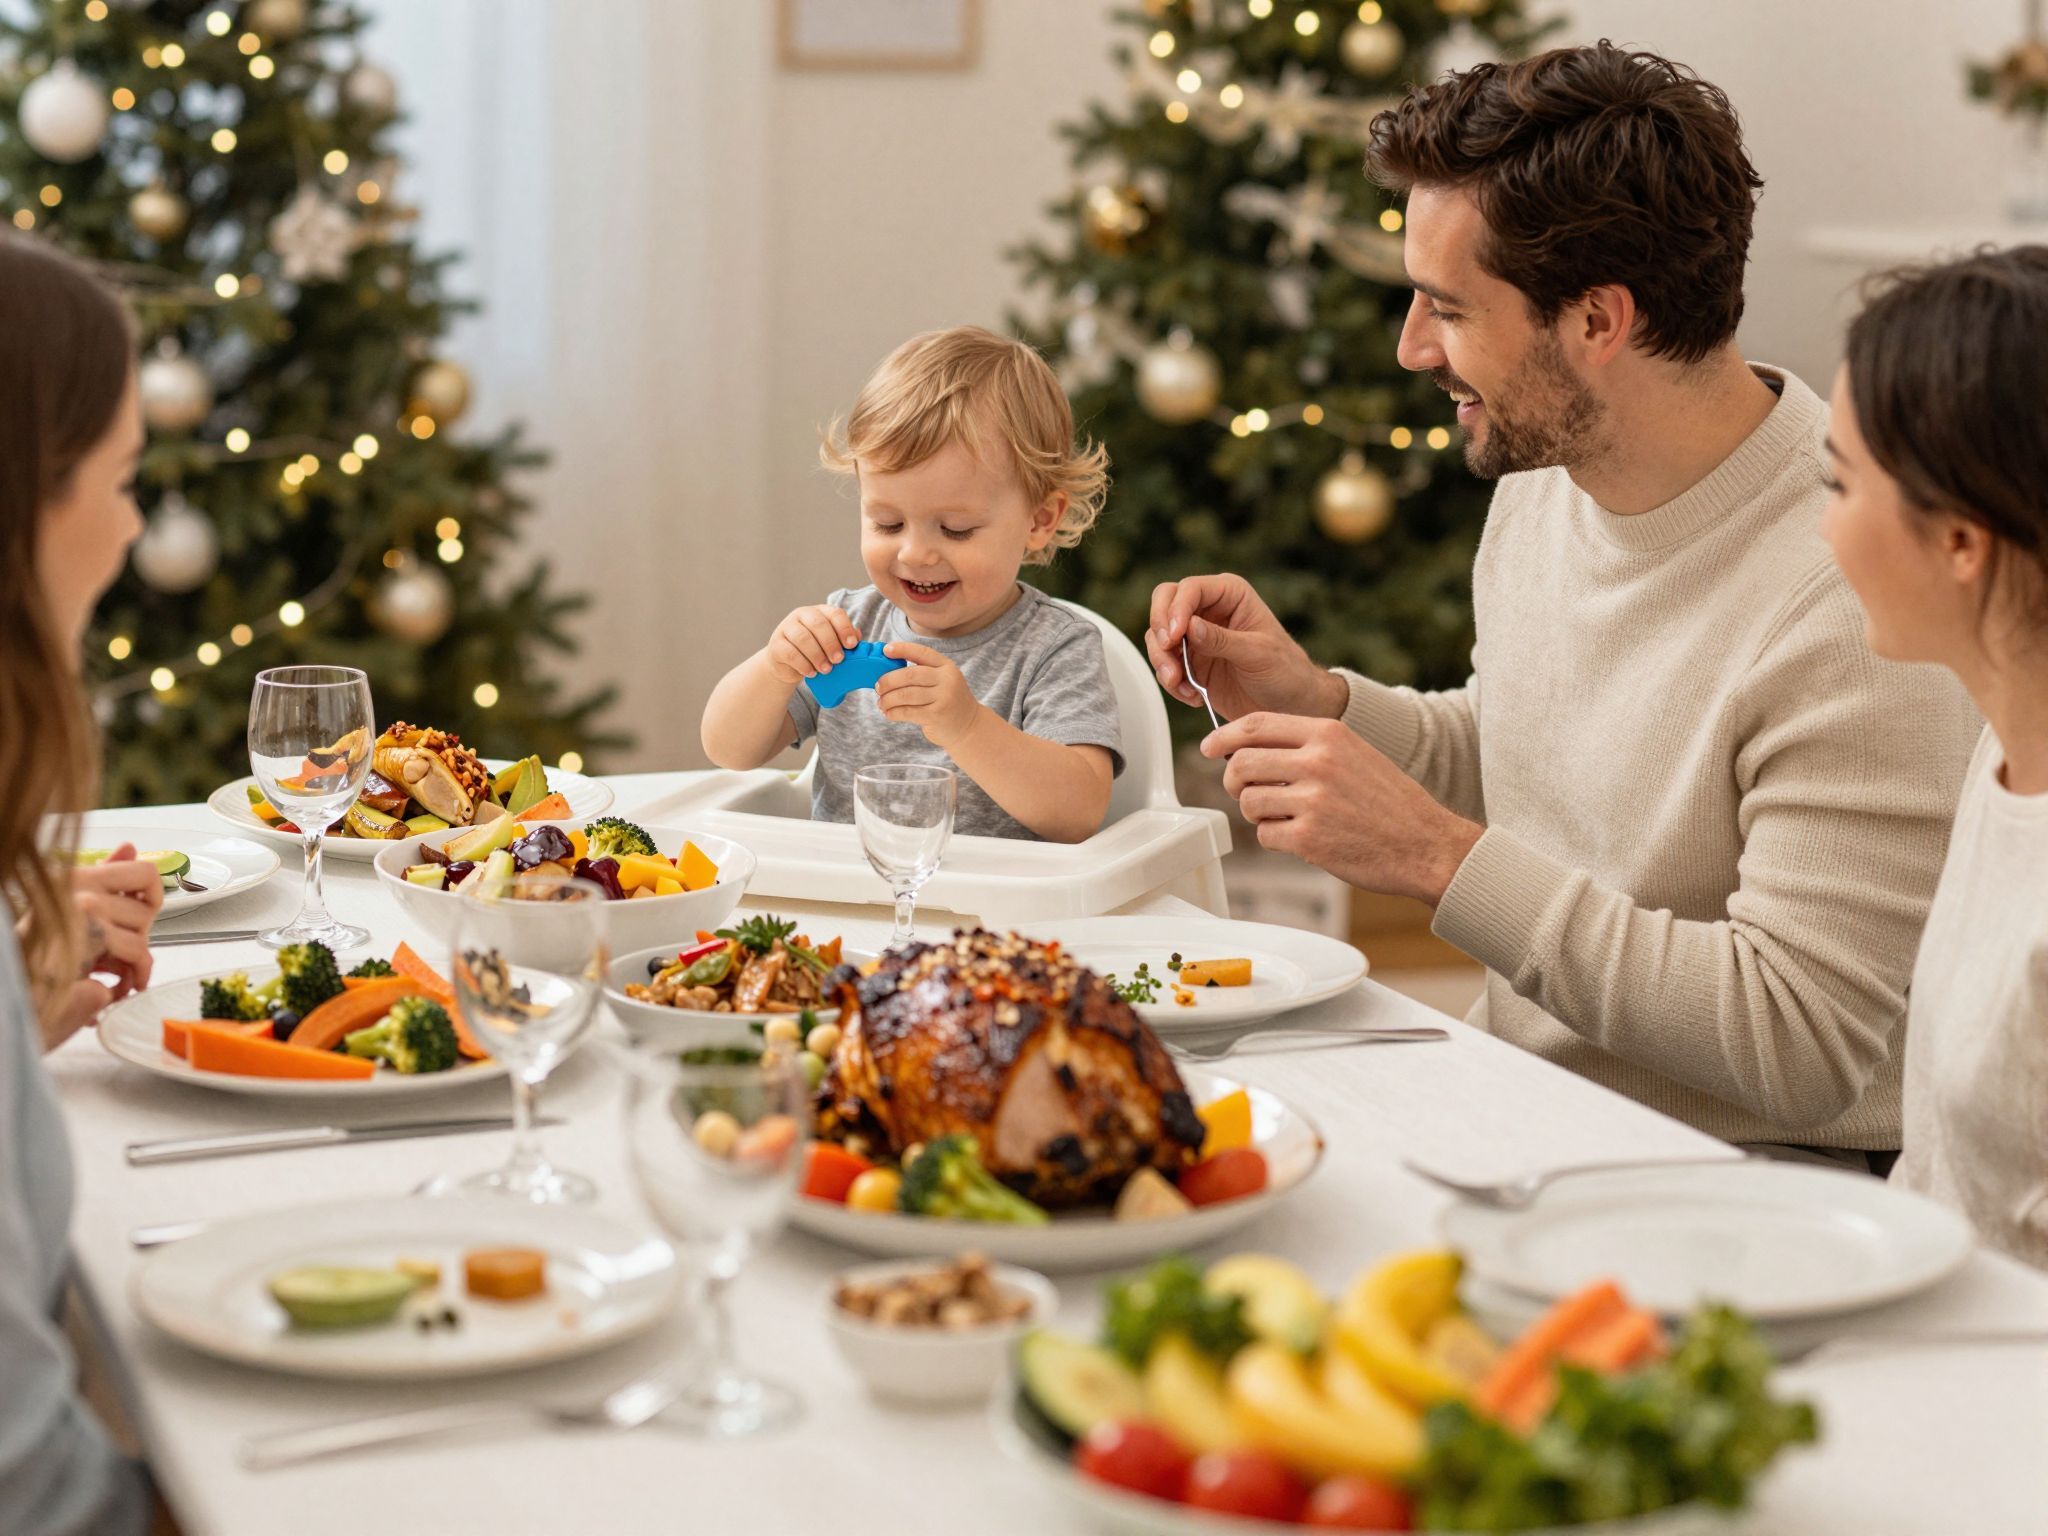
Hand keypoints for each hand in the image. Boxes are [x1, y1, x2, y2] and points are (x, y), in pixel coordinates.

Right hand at [42, 843, 160, 1048]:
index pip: (145, 872)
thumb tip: (130, 846)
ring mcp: (83, 910)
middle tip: (113, 958)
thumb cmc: (38, 959)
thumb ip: (103, 880)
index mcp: (76, 878)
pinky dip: (130, 979)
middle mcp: (79, 889)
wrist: (13, 992)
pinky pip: (137, 954)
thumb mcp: (71, 913)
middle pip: (148, 911)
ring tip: (109, 979)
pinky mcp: (87, 937)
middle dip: (138, 940)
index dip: (152, 899)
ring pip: (142, 936)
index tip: (142, 920)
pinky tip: (112, 990)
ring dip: (133, 965)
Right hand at [765, 604, 857, 685]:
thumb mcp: (832, 645)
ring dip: (817, 656)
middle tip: (839, 660)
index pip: (835, 613)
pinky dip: (803, 665)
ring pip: (803, 638)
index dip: (845, 628)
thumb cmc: (815, 651)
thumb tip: (857, 638)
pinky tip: (811, 673)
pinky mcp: (776, 644)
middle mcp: (802, 615)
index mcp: (820, 612)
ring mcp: (786, 628)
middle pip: (818, 624)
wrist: (788, 664)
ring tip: (826, 669)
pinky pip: (790, 653)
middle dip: (831, 643)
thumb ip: (844, 640)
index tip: (851, 645)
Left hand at [877, 642, 986, 750]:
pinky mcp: (937, 716)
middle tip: (878, 687)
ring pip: (906, 694)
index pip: (921, 652)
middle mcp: (947, 679)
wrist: (968, 725)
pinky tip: (888, 713)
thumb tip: (886, 669)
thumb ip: (921, 673)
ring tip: (881, 703)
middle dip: (888, 680)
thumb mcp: (942, 681)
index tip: (886, 650)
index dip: (902, 649)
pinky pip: (908, 712)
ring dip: (888, 699)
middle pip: (910, 674)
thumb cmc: (947, 701)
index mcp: (946, 666)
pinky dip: (894, 712)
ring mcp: (943, 698)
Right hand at [1147, 574, 1348, 722]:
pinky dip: (1170, 681)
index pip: (1190, 588)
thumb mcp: (1258, 654)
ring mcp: (1195, 635)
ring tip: (1181, 685)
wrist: (1288, 705)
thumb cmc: (1285, 672)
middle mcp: (1208, 609)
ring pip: (1157, 636)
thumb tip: (1189, 627)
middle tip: (1167, 655)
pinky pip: (1164, 664)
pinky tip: (1192, 696)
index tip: (1174, 636)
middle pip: (1164, 602)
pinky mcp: (1189, 661)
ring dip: (1162, 661)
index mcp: (1230, 594)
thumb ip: (1222, 640)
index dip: (1175, 609)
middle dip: (1159, 630)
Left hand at [1206, 714, 1482, 905]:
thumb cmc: (1389, 802)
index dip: (1224, 737)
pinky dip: (1274, 838)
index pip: (1256, 725)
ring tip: (1284, 817)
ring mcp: (1313, 800)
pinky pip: (1264, 835)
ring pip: (1248, 801)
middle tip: (1246, 791)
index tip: (1209, 747)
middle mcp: (1318, 761)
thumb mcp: (1353, 752)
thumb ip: (1306, 745)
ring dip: (1257, 813)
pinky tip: (1301, 837)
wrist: (1426, 843)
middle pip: (1241, 763)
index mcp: (1328, 733)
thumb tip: (1248, 748)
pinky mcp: (1309, 838)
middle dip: (1234, 781)